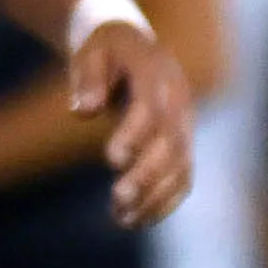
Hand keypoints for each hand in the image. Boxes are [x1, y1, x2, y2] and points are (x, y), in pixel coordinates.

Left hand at [73, 18, 194, 226]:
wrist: (135, 48)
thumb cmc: (105, 50)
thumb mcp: (91, 51)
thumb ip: (87, 78)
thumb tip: (83, 110)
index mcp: (157, 74)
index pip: (153, 109)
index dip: (136, 134)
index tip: (112, 159)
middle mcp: (178, 101)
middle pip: (172, 144)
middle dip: (148, 174)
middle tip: (119, 199)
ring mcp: (185, 125)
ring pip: (181, 167)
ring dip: (156, 196)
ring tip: (124, 219)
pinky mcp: (182, 145)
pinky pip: (182, 178)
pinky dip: (164, 202)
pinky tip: (136, 219)